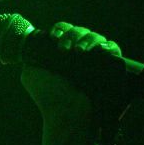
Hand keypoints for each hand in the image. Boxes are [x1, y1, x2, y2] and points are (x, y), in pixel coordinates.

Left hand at [21, 21, 121, 144]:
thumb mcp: (31, 73)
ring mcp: (95, 60)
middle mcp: (79, 54)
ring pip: (96, 37)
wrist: (66, 114)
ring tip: (79, 51)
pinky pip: (114, 49)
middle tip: (64, 49)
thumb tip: (32, 41)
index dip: (60, 29)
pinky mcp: (111, 67)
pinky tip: (101, 50)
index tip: (54, 37)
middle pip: (80, 31)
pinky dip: (108, 47)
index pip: (64, 31)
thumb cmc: (48, 96)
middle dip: (72, 35)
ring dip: (86, 40)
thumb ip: (30, 56)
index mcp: (62, 53)